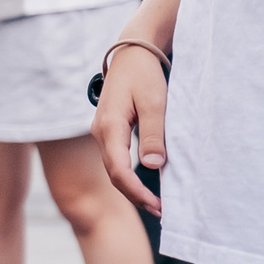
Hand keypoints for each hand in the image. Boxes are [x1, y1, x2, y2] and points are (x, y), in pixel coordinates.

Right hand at [91, 44, 167, 210]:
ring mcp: (103, 132)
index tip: (158, 205)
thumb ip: (153, 134)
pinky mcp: (110, 130)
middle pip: (114, 173)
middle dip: (136, 195)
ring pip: (115, 168)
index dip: (137, 191)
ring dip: (133, 187)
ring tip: (157, 202)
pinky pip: (117, 159)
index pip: (119, 169)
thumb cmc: (145, 74)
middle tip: (162, 211)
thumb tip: (153, 166)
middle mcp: (101, 132)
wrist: (133, 52)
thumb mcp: (155, 102)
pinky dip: (131, 174)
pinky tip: (146, 182)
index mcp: (109, 126)